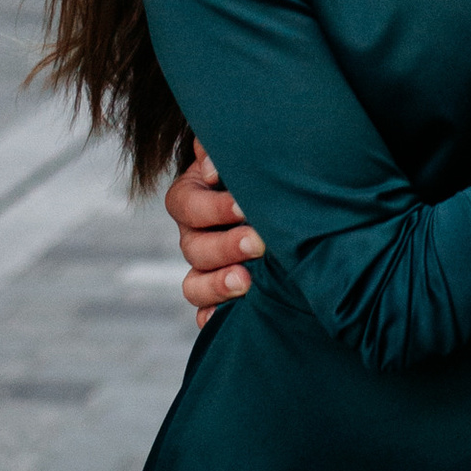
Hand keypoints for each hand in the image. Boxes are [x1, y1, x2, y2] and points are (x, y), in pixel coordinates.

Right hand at [166, 143, 259, 310]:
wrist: (281, 195)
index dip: (214, 208)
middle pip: (193, 248)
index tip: (244, 205)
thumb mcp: (242, 152)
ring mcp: (203, 269)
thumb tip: (210, 169)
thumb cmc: (261, 167)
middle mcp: (192, 235)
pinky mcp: (218, 296)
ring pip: (193, 286)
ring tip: (245, 282)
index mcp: (191, 198)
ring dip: (217, 285)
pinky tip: (226, 320)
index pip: (188, 205)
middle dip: (226, 246)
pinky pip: (205, 314)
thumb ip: (222, 150)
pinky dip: (212, 318)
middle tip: (258, 242)